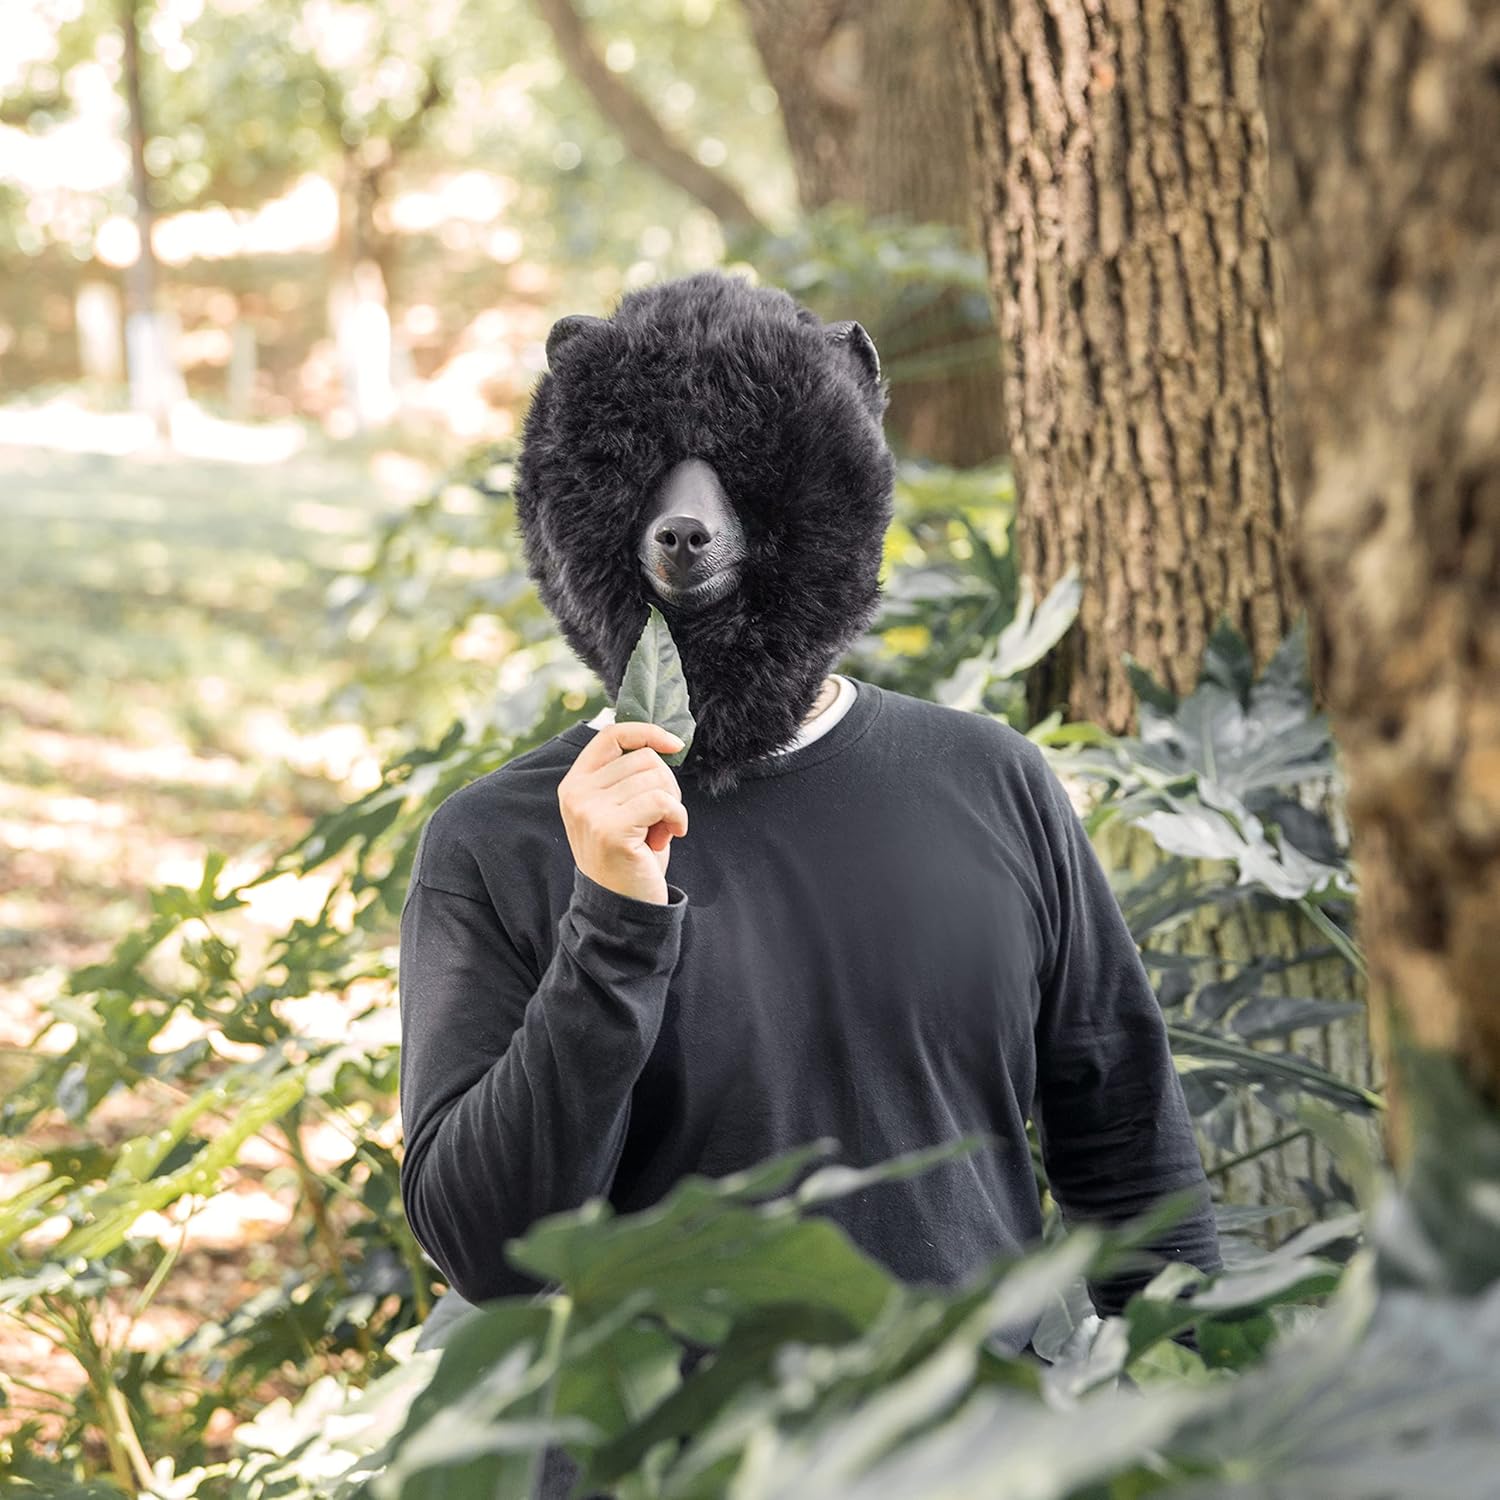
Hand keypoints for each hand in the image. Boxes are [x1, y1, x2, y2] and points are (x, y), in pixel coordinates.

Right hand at [557, 721, 687, 904]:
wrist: (622, 907)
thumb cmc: (630, 855)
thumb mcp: (621, 807)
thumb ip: (628, 776)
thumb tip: (660, 742)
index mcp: (576, 783)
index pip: (611, 735)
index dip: (646, 732)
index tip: (673, 745)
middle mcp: (576, 794)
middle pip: (643, 758)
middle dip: (667, 784)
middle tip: (662, 817)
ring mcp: (590, 811)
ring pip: (656, 779)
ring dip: (672, 805)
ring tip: (661, 831)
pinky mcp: (611, 829)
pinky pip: (662, 802)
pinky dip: (678, 817)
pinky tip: (670, 837)